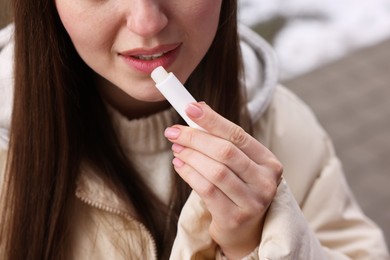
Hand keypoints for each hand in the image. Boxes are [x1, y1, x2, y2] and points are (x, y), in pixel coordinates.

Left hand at [164, 102, 282, 258]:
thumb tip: (197, 108)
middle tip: (174, 131)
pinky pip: (207, 190)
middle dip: (195, 138)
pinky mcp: (235, 218)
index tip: (190, 108)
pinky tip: (179, 165)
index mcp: (269, 162)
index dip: (213, 120)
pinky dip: (189, 174)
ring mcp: (253, 202)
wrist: (244, 230)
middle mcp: (266, 182)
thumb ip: (223, 140)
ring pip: (215, 171)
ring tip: (176, 148)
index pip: (238, 135)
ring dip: (190, 156)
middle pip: (226, 152)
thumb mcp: (238, 164)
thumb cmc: (238, 189)